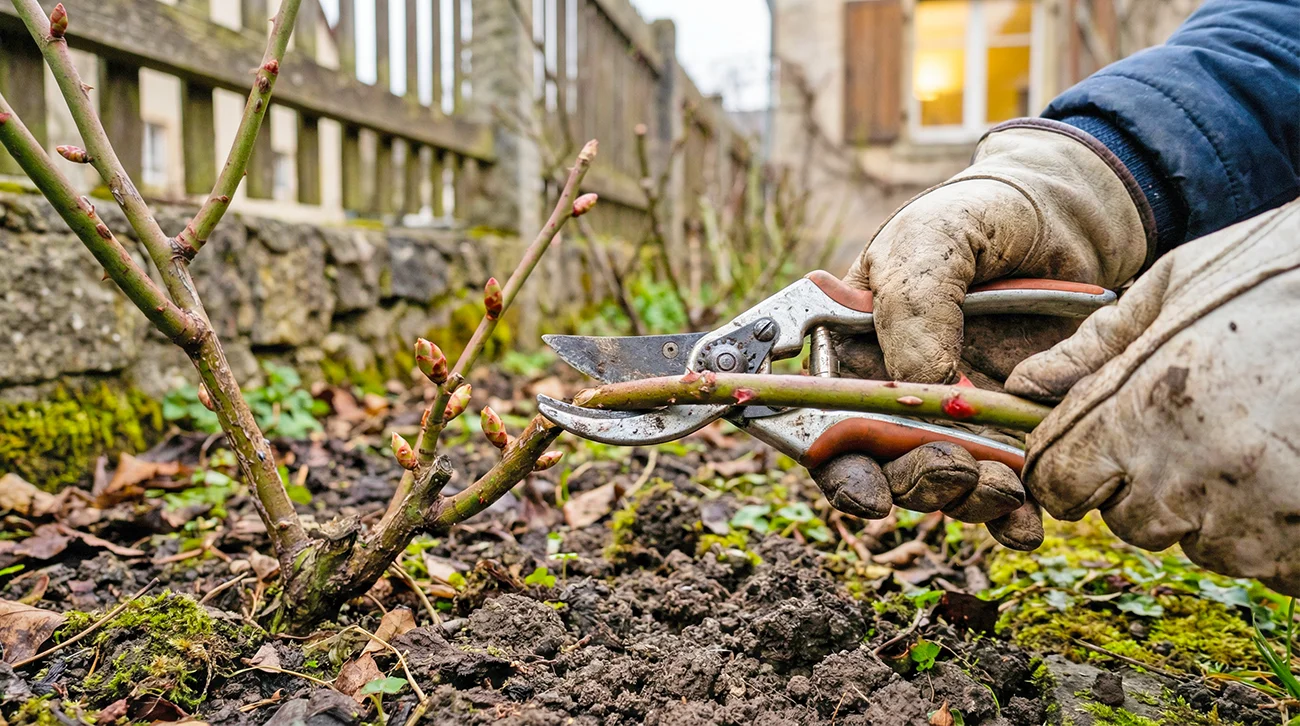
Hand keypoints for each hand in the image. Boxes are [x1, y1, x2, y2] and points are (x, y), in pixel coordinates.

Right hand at [817, 120, 1152, 548]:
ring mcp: (960, 422)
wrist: (1063, 218)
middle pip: (888, 472)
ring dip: (968, 500)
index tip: (871, 494)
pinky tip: (1028, 518)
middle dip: (917, 484)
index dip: (841, 473)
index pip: (829, 431)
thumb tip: (921, 386)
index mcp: (854, 358)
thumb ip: (916, 306)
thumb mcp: (931, 242)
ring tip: (1003, 483)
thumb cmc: (974, 219)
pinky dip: (1016, 517)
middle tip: (954, 466)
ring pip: (948, 491)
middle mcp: (898, 401)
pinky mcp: (1016, 435)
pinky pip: (1009, 494)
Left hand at [1005, 200, 1299, 592]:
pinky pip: (1270, 564)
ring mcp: (1257, 518)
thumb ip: (1093, 345)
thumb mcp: (1173, 286)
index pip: (1058, 483)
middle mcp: (1187, 474)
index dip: (1069, 469)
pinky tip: (1292, 467)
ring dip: (1215, 508)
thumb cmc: (1278, 273)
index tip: (1092, 451)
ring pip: (1201, 544)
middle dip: (1144, 485)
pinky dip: (1276, 531)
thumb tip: (1024, 383)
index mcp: (1138, 409)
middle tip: (1194, 427)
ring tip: (1257, 434)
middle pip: (1128, 520)